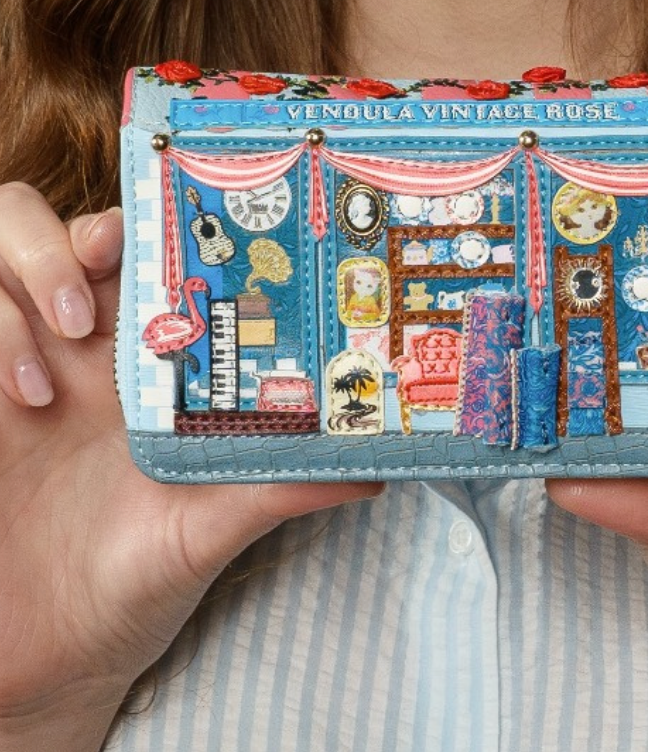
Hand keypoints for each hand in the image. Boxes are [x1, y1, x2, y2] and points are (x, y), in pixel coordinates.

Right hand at [0, 184, 381, 750]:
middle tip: (102, 275)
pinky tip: (22, 401)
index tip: (172, 232)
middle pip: (66, 236)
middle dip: (70, 236)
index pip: (151, 262)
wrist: (53, 654)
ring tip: (63, 349)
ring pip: (3, 257)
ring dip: (30, 274)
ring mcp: (23, 369)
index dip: (155, 229)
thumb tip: (375, 469)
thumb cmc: (141, 581)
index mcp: (154, 370)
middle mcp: (89, 356)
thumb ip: (280, 489)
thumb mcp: (214, 530)